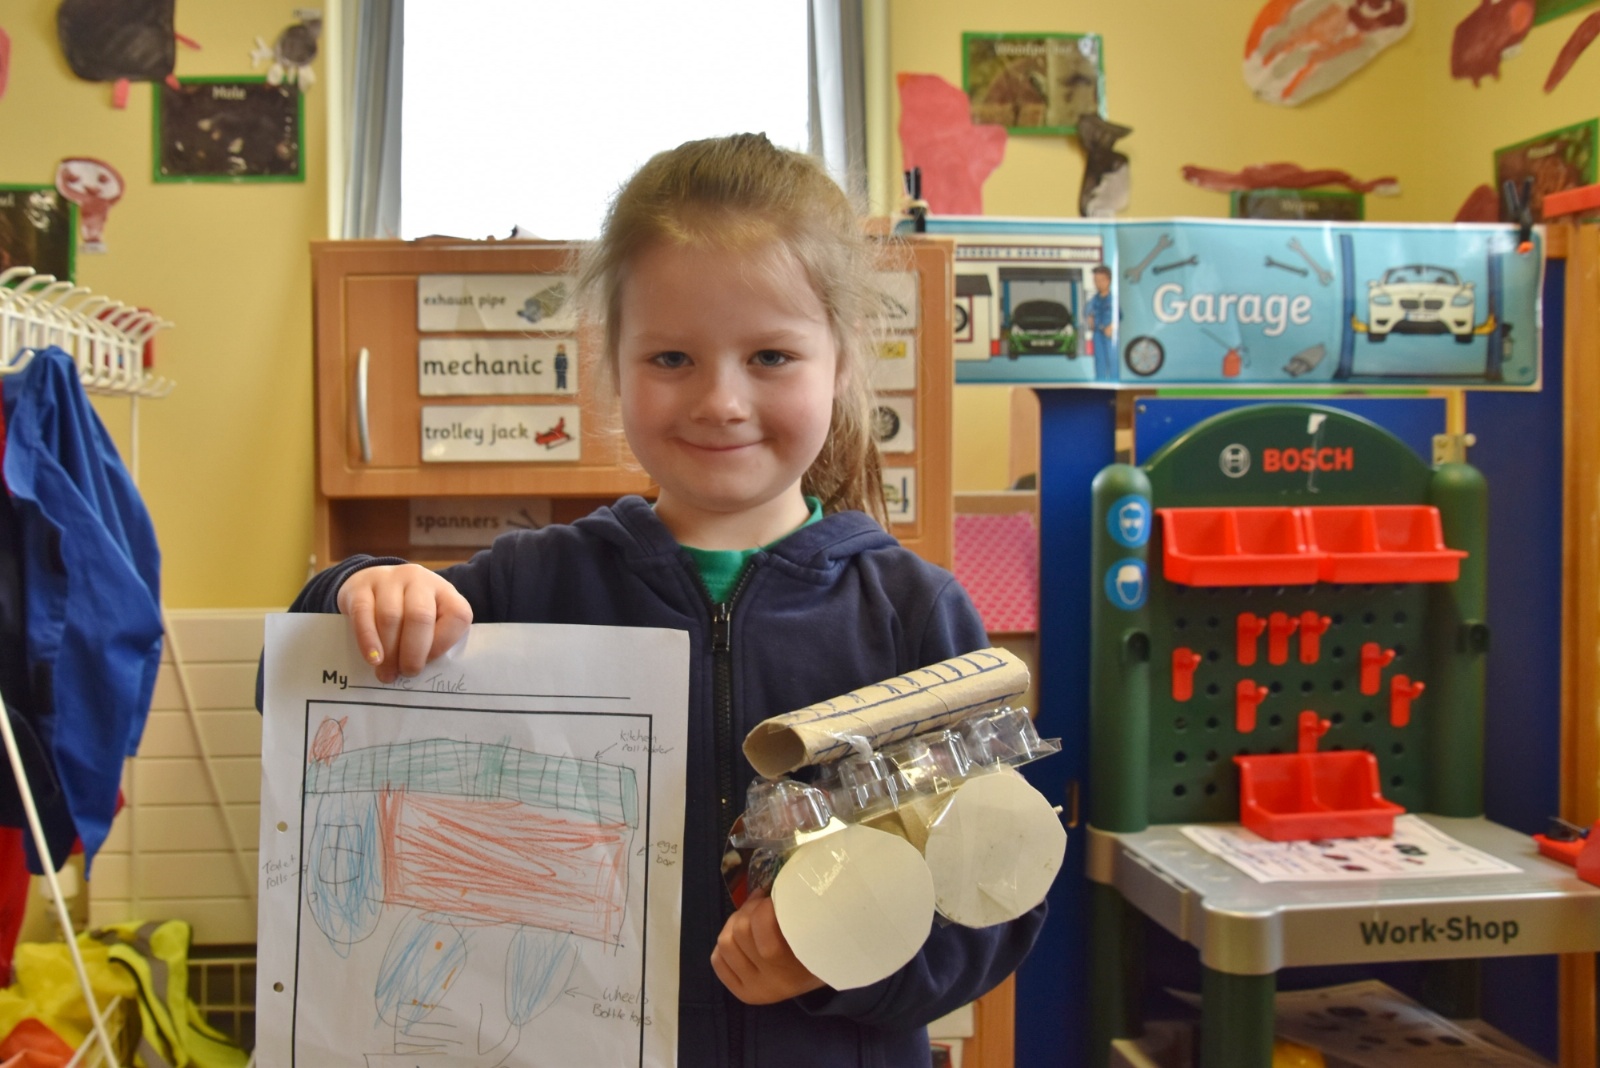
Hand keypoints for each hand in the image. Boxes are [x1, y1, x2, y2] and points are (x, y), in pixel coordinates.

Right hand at [335, 564, 472, 682]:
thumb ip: (431, 640)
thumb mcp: (427, 620)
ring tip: (387, 673)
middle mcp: (419, 580)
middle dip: (413, 652)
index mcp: (444, 591)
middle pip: (420, 617)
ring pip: (391, 616)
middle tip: (406, 673)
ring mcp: (389, 579)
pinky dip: (368, 640)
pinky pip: (364, 613)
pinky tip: (373, 659)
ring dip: (389, 651)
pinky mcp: (361, 586)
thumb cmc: (404, 612)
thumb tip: (421, 673)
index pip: (457, 615)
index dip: (444, 644)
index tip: (428, 663)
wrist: (368, 581)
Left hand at [710, 888, 824, 1004]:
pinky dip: (725, 943)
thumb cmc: (820, 945)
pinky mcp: (740, 991)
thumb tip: (768, 887)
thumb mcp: (814, 930)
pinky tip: (741, 938)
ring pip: (725, 943)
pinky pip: (717, 960)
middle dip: (749, 908)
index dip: (764, 906)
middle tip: (762, 901)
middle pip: (741, 931)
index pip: (764, 931)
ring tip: (750, 916)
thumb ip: (793, 913)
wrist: (820, 976)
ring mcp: (753, 988)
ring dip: (735, 923)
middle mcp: (771, 983)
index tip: (773, 896)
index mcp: (794, 968)